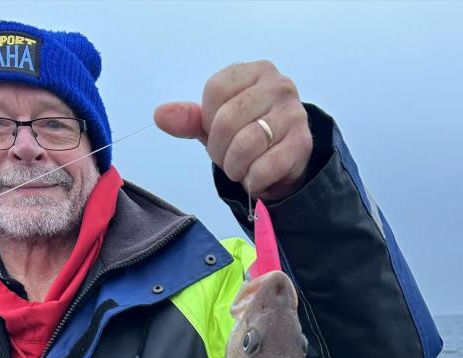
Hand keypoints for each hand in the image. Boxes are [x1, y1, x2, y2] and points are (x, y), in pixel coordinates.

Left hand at [154, 61, 312, 201]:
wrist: (286, 161)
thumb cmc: (248, 135)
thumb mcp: (215, 123)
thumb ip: (189, 118)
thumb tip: (160, 115)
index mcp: (255, 72)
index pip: (215, 91)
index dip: (208, 120)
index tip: (217, 132)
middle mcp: (278, 86)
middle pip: (227, 119)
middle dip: (219, 149)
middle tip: (227, 158)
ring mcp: (293, 114)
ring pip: (246, 145)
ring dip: (235, 168)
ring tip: (240, 168)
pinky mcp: (302, 144)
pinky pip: (264, 167)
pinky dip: (252, 181)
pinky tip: (256, 178)